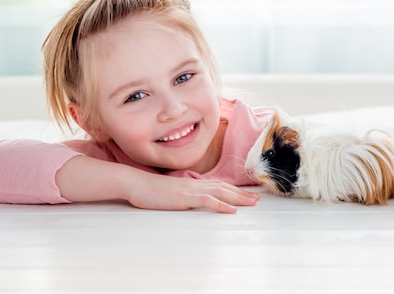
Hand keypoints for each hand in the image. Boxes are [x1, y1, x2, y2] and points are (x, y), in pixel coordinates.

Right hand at [126, 174, 259, 213]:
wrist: (137, 184)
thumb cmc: (152, 190)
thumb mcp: (172, 192)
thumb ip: (185, 194)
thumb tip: (194, 199)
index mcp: (193, 183)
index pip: (218, 185)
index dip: (234, 189)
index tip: (247, 193)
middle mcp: (195, 184)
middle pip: (224, 187)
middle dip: (242, 193)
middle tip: (257, 198)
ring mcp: (190, 190)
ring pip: (220, 192)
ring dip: (237, 197)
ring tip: (251, 203)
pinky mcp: (184, 197)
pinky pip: (206, 201)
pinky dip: (221, 204)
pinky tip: (231, 210)